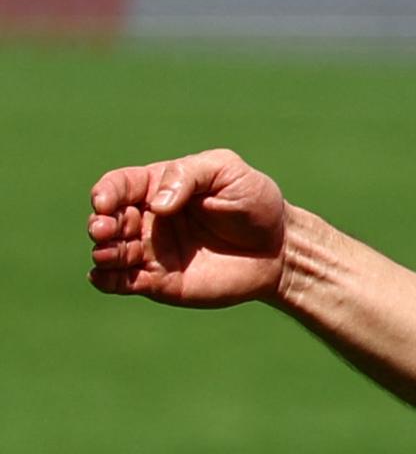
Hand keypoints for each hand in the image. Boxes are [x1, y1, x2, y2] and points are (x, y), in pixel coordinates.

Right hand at [87, 149, 288, 307]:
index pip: (118, 186)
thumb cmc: (254, 202)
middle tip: (104, 229)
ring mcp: (151, 250)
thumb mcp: (228, 171)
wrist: (278, 247)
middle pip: (107, 220)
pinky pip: (121, 282)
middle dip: (99, 224)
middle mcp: (148, 219)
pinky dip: (106, 280)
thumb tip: (156, 203)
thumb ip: (189, 176)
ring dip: (102, 252)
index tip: (105, 202)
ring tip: (109, 253)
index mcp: (159, 187)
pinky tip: (105, 277)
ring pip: (109, 252)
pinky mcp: (158, 281)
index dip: (105, 193)